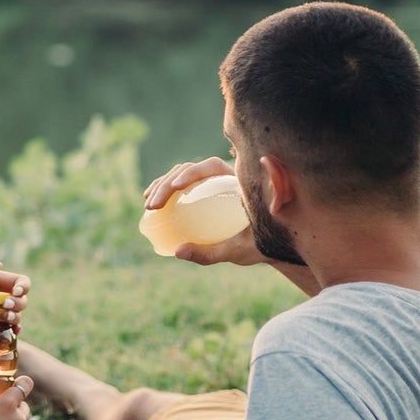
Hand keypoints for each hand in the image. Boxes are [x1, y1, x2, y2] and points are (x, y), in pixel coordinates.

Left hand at [0, 255, 29, 334]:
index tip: (15, 293)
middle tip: (4, 307)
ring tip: (5, 320)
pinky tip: (11, 334)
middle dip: (18, 305)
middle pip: (20, 301)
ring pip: (13, 318)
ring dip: (16, 319)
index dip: (23, 287)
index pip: (19, 282)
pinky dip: (8, 335)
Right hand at [143, 158, 263, 268]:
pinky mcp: (204, 193)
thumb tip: (178, 251)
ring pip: (182, 175)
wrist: (270, 244)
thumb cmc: (259, 246)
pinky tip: (154, 203)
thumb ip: (209, 253)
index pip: (210, 166)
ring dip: (162, 185)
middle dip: (166, 183)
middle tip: (153, 206)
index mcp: (238, 181)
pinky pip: (182, 186)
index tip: (176, 187)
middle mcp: (223, 177)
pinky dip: (166, 191)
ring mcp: (212, 184)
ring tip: (149, 205)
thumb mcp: (236, 251)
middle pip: (190, 169)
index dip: (191, 172)